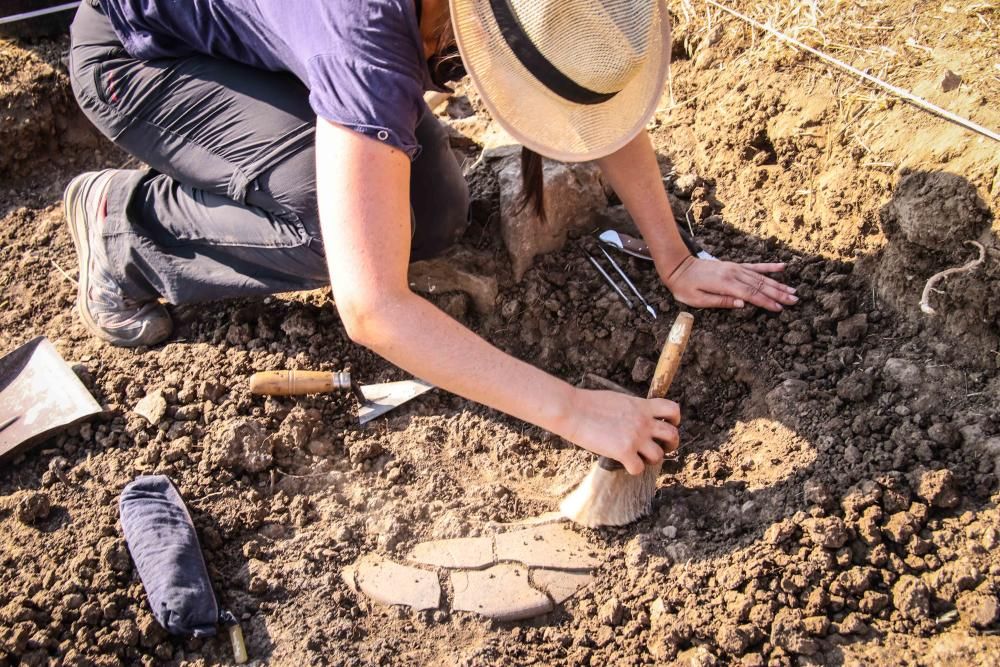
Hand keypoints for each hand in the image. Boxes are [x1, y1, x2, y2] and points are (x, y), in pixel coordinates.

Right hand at [556, 388, 679, 475]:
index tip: (666, 425)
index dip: (674, 420)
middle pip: (673, 436)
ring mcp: (635, 437)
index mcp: (642, 406)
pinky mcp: (623, 452)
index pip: (673, 410)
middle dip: (670, 444)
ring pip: (659, 456)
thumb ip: (633, 409)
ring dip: (651, 459)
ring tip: (639, 457)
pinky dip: (633, 469)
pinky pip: (639, 469)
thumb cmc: (587, 404)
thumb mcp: (618, 400)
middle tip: (659, 447)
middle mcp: (643, 421)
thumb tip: (636, 417)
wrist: (572, 410)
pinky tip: (624, 464)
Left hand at [663, 257, 797, 311]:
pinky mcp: (734, 266)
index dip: (766, 302)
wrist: (678, 267)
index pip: (751, 294)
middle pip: (760, 285)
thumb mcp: (697, 300)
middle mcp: (733, 274)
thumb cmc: (685, 287)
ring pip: (760, 277)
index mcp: (725, 284)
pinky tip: (782, 267)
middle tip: (794, 300)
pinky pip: (754, 266)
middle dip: (778, 294)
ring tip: (792, 290)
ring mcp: (735, 268)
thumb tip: (742, 303)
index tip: (780, 308)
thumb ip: (721, 301)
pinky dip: (769, 267)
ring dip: (777, 284)